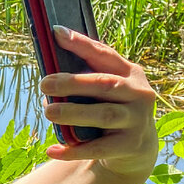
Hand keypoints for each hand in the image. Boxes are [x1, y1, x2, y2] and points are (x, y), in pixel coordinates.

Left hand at [39, 25, 157, 180]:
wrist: (136, 148)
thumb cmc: (110, 109)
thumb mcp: (104, 92)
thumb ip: (83, 81)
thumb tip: (48, 78)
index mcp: (130, 73)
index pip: (104, 54)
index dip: (81, 44)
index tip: (56, 33)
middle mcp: (139, 94)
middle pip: (104, 85)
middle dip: (73, 83)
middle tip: (44, 83)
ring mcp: (137, 121)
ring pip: (104, 115)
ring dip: (74, 113)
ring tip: (48, 112)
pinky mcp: (129, 146)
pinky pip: (98, 148)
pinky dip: (73, 150)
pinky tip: (51, 150)